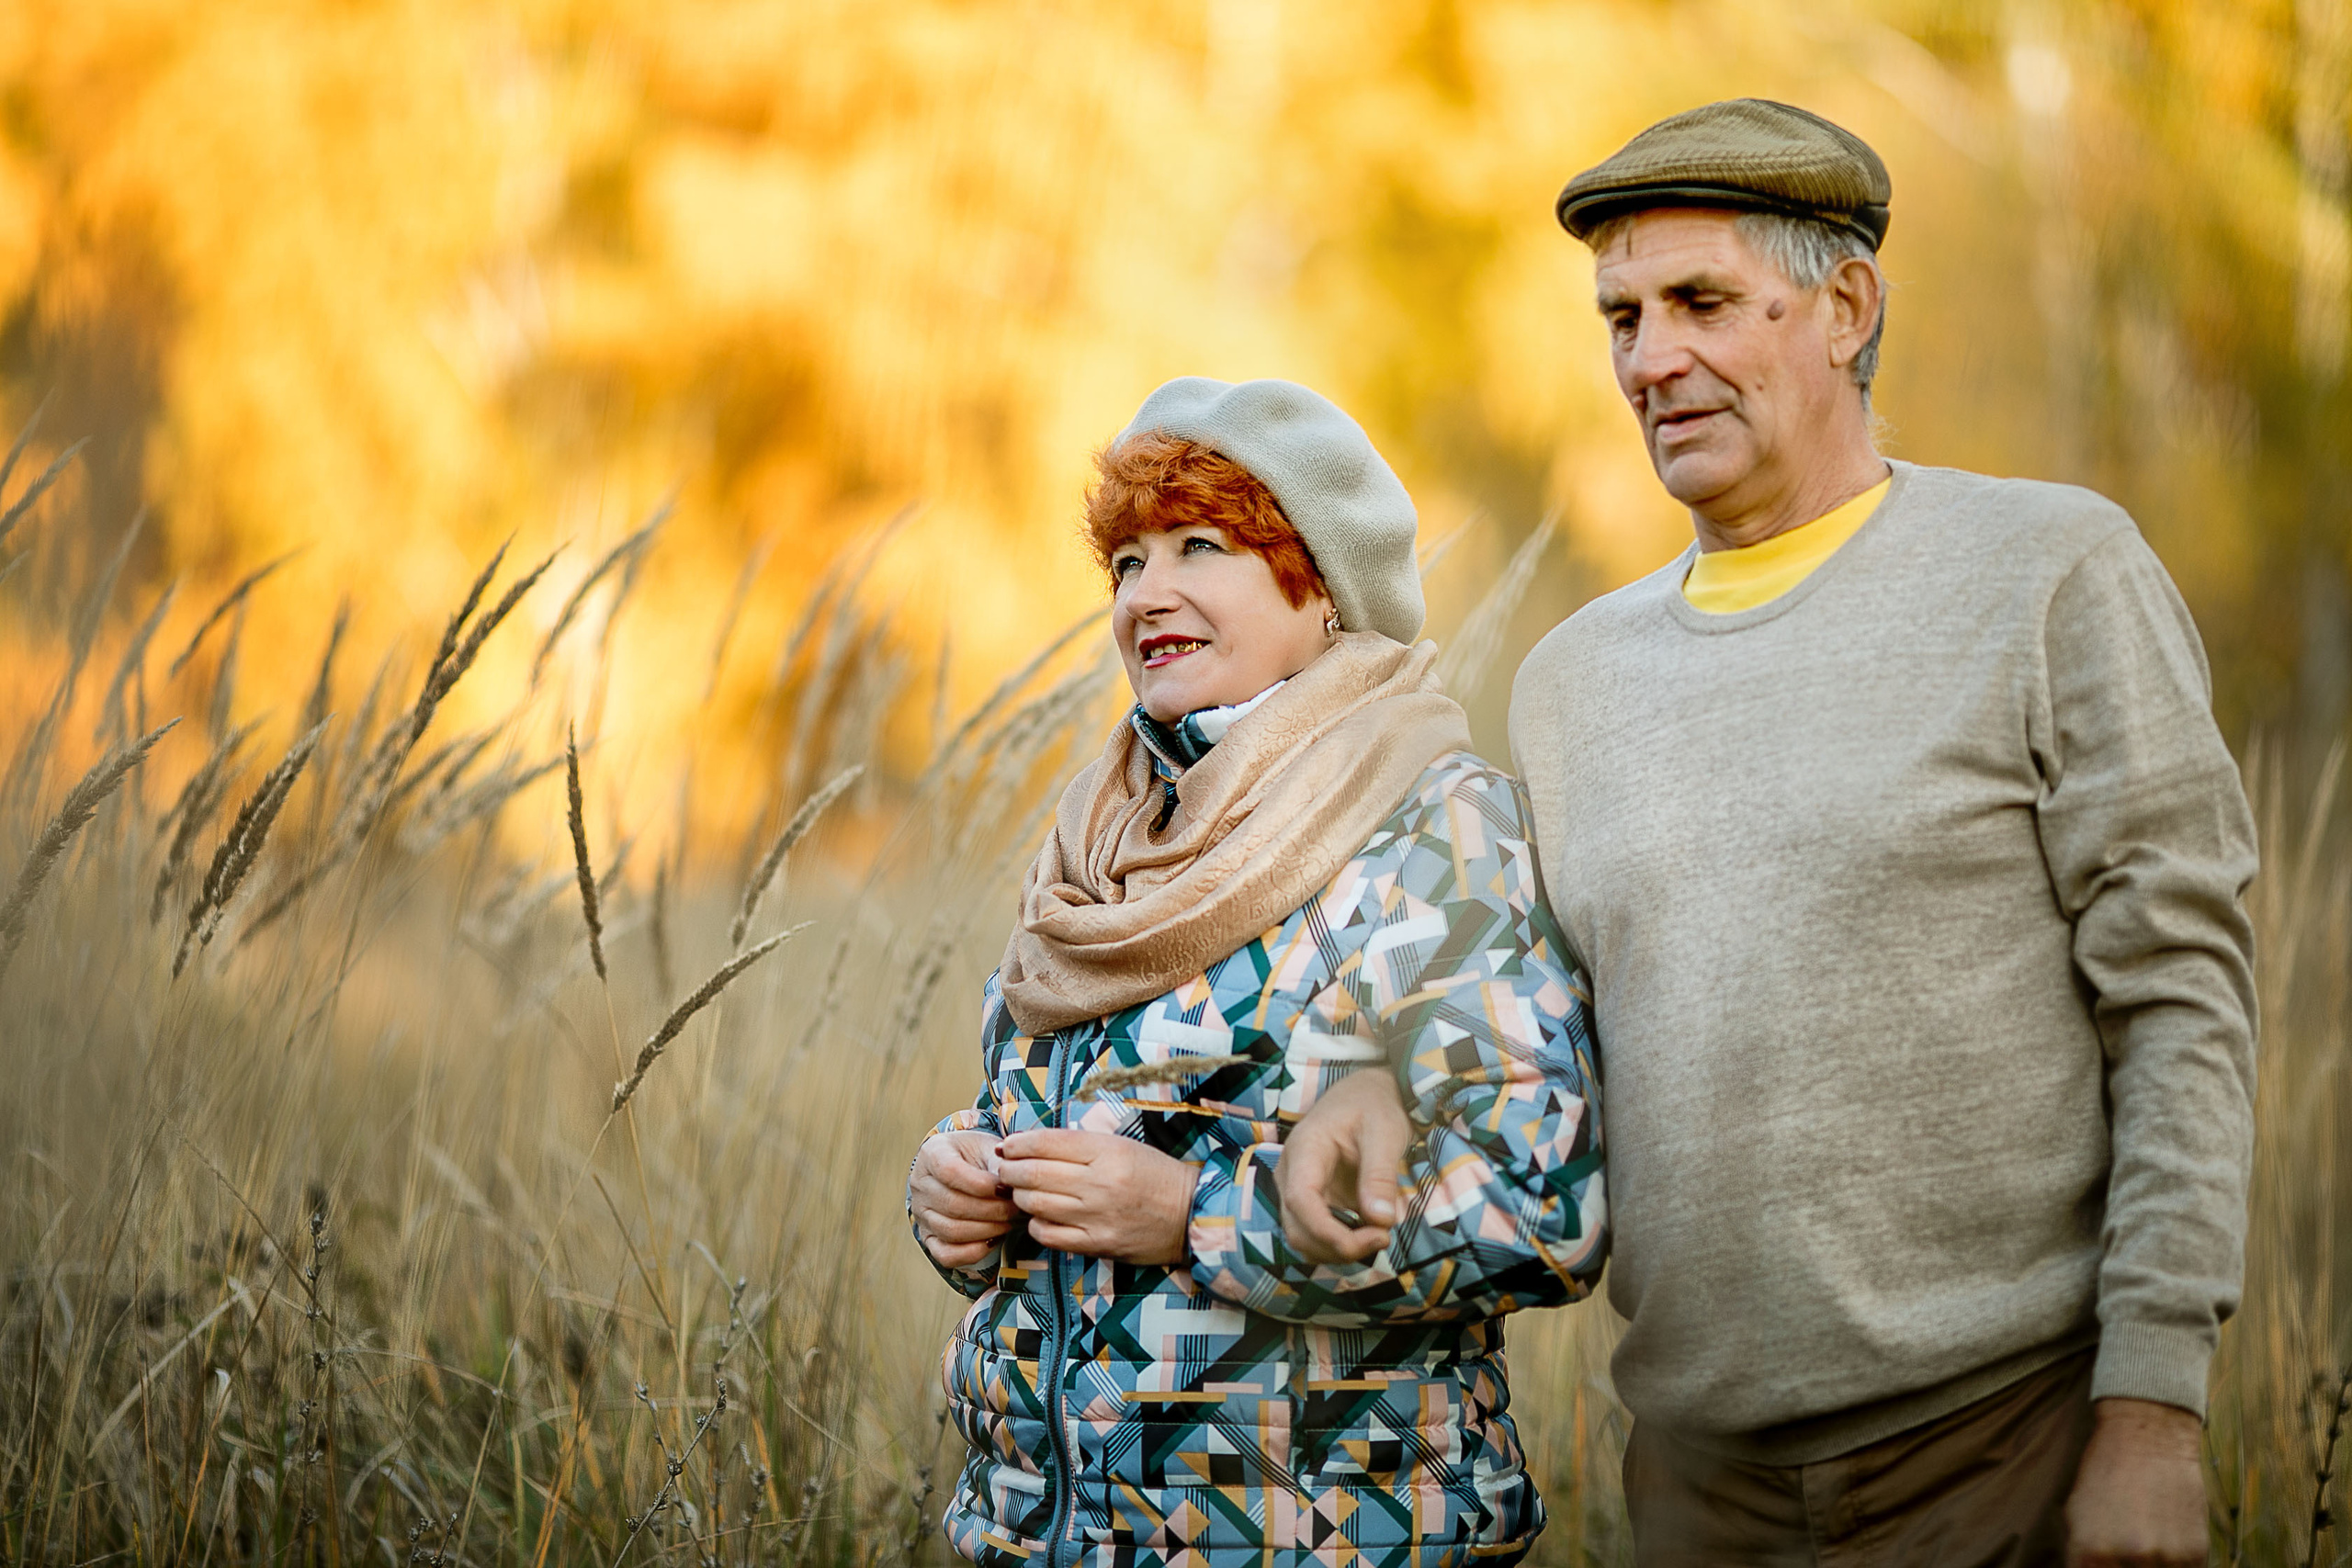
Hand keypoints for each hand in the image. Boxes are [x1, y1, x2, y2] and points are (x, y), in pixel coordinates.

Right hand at [910, 1131, 1017, 1267]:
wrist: (963, 1167)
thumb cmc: (978, 1156)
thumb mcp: (988, 1148)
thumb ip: (1000, 1163)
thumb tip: (1013, 1185)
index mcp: (932, 1154)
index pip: (949, 1172)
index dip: (981, 1185)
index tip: (1006, 1189)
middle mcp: (920, 1185)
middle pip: (952, 1205)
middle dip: (991, 1211)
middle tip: (1015, 1209)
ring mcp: (921, 1214)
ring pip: (950, 1231)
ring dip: (986, 1230)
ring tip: (1008, 1222)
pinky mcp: (929, 1237)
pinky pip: (945, 1254)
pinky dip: (971, 1252)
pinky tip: (992, 1241)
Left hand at [995, 1129, 1194, 1264]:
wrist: (1190, 1215)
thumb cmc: (1154, 1175)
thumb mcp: (1123, 1146)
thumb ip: (1080, 1146)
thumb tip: (1031, 1146)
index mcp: (1107, 1151)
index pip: (1046, 1143)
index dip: (1018, 1143)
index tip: (1007, 1145)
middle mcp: (1100, 1183)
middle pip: (1033, 1174)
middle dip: (1009, 1169)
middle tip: (1004, 1168)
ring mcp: (1097, 1217)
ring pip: (1035, 1204)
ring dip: (1019, 1196)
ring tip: (1019, 1191)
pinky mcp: (1098, 1244)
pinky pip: (1049, 1235)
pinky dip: (1036, 1224)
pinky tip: (1040, 1216)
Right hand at [1275, 1067, 1411, 1264]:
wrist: (1363, 1093)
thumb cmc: (1372, 1106)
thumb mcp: (1384, 1132)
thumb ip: (1380, 1175)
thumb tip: (1382, 1220)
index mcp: (1304, 1149)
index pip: (1300, 1201)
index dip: (1329, 1231)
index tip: (1374, 1237)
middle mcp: (1291, 1173)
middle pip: (1298, 1228)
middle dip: (1339, 1246)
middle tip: (1384, 1238)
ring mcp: (1297, 1189)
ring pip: (1304, 1238)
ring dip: (1339, 1250)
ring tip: (1379, 1234)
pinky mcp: (1312, 1201)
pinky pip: (1317, 1234)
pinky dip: (1341, 1243)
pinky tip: (1370, 1232)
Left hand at [2065, 1397, 2207, 1565]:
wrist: (2148, 1437)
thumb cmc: (2105, 1473)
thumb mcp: (2076, 1514)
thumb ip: (2082, 1556)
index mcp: (2090, 1553)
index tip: (2105, 1560)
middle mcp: (2129, 1559)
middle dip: (2125, 1564)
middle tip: (2129, 1544)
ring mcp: (2166, 1558)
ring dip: (2153, 1564)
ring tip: (2147, 1534)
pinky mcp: (2196, 1554)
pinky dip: (2176, 1561)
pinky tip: (2167, 1533)